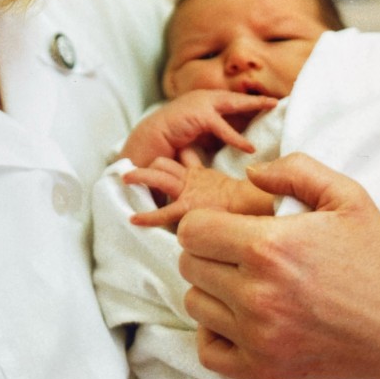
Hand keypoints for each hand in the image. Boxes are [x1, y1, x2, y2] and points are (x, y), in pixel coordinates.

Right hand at [120, 89, 276, 168]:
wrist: (151, 137)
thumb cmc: (174, 137)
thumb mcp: (199, 131)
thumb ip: (216, 131)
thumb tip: (239, 140)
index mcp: (204, 100)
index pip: (230, 100)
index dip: (248, 101)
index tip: (266, 103)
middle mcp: (204, 97)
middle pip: (236, 97)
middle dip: (256, 98)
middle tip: (276, 100)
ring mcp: (201, 103)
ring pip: (233, 103)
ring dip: (254, 104)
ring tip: (272, 106)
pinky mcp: (199, 116)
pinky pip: (223, 127)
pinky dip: (237, 138)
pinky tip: (249, 147)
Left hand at [124, 158, 274, 226]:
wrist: (256, 204)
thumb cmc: (248, 199)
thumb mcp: (230, 185)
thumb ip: (221, 179)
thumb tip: (234, 177)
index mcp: (200, 174)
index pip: (181, 158)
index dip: (169, 160)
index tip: (154, 162)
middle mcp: (190, 180)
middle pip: (163, 164)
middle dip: (147, 168)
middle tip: (128, 172)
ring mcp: (187, 191)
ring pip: (158, 177)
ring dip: (139, 177)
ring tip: (124, 178)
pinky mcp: (186, 207)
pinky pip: (163, 212)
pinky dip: (147, 216)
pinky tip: (133, 220)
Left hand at [177, 153, 379, 378]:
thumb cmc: (373, 259)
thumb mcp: (345, 196)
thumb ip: (294, 170)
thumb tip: (250, 171)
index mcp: (267, 247)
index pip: (192, 230)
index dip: (205, 222)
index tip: (227, 226)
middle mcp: (256, 294)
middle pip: (189, 264)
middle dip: (207, 252)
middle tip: (238, 252)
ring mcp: (258, 336)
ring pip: (194, 303)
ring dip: (210, 289)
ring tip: (242, 282)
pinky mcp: (263, 368)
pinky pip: (208, 350)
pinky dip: (214, 333)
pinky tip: (237, 317)